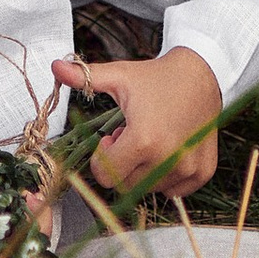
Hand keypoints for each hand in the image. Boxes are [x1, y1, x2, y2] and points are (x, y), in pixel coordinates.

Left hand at [51, 48, 221, 200]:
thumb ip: (86, 77)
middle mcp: (168, 159)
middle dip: (122, 164)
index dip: (103, 157)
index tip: (112, 137)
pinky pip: (176, 191)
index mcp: (143, 140)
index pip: (106, 175)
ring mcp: (188, 168)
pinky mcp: (204, 172)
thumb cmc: (156, 77)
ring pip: (151, 188)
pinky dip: (168, 177)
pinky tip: (170, 150)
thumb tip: (55, 66)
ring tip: (152, 140)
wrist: (202, 73)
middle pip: (126, 185)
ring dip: (145, 170)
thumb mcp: (120, 76)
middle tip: (131, 136)